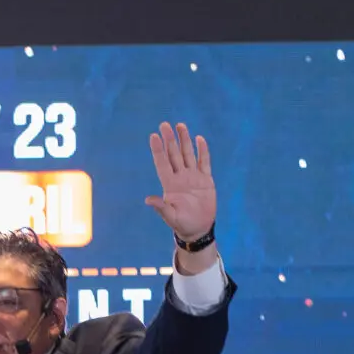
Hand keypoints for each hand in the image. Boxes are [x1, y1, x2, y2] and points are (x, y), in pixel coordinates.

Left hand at [145, 121, 216, 244]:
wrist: (198, 229)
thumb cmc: (181, 224)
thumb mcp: (170, 217)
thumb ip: (161, 207)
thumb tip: (148, 200)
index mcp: (170, 185)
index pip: (162, 163)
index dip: (158, 150)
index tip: (153, 136)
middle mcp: (180, 177)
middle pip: (174, 154)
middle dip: (170, 139)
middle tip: (164, 124)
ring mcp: (193, 177)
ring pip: (188, 154)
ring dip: (184, 140)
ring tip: (180, 125)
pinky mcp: (206, 180)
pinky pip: (204, 162)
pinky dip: (202, 151)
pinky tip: (199, 139)